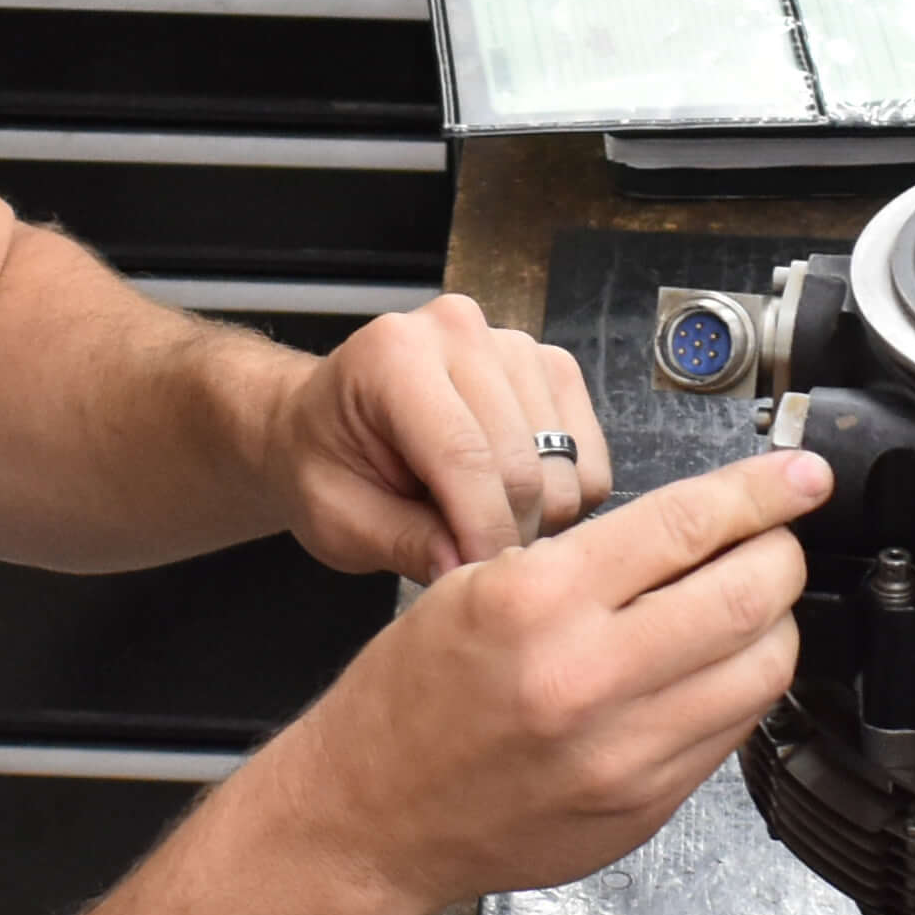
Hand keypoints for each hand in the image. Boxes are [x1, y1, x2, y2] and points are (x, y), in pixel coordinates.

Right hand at [247, 452, 823, 914]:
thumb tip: (699, 530)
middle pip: (748, 597)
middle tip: (776, 541)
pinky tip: (713, 669)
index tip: (800, 476)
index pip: (688, 526)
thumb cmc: (408, 701)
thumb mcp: (473, 588)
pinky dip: (739, 689)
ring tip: (750, 606)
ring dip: (774, 625)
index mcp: (539, 604)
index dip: (763, 492)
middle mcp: (588, 680)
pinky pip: (731, 733)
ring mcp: (625, 755)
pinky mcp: (644, 807)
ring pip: (761, 671)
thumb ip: (587, 560)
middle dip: (782, 556)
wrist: (370, 818)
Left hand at [276, 291, 611, 580]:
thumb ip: (402, 542)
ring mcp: (515, 343)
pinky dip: (560, 494)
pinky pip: (589, 456)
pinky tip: (507, 497)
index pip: (465, 456)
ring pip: (564, 466)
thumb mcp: (337, 517)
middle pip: (524, 465)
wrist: (328, 422)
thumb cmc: (325, 464)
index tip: (477, 584)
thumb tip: (464, 569)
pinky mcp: (550, 366)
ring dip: (535, 516)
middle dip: (505, 532)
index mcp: (394, 356)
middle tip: (467, 559)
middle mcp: (461, 330)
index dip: (480, 534)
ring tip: (477, 520)